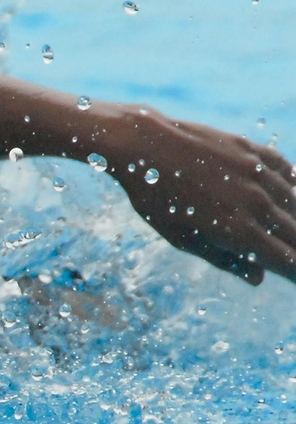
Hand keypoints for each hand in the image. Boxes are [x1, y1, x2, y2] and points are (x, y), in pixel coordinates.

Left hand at [106, 107, 295, 285]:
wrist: (143, 145)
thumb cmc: (155, 197)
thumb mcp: (182, 238)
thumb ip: (224, 258)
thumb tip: (258, 278)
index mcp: (237, 231)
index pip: (287, 260)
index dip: (295, 272)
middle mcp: (255, 203)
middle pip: (295, 234)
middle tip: (292, 254)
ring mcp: (257, 173)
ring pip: (295, 203)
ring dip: (295, 219)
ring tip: (289, 230)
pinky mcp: (252, 150)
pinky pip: (286, 170)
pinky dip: (293, 185)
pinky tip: (293, 192)